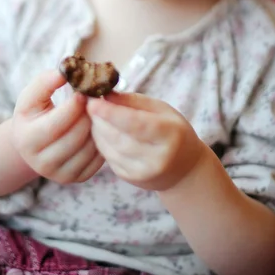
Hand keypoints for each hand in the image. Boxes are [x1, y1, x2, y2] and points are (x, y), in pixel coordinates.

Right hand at [12, 71, 103, 183]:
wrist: (34, 142)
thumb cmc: (35, 113)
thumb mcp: (32, 95)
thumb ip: (45, 81)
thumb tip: (65, 72)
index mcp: (27, 140)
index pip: (57, 122)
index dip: (74, 104)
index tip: (84, 89)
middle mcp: (42, 164)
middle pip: (77, 135)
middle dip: (90, 113)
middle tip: (96, 98)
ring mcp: (60, 175)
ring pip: (90, 146)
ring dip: (99, 125)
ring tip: (98, 110)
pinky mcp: (77, 178)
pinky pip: (99, 158)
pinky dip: (103, 139)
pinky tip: (99, 125)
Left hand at [87, 92, 204, 191]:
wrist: (184, 169)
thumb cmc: (172, 131)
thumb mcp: (161, 110)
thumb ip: (133, 101)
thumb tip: (104, 95)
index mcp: (170, 135)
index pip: (136, 124)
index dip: (111, 113)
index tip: (92, 101)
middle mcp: (157, 158)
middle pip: (118, 137)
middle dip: (99, 119)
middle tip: (91, 104)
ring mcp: (143, 172)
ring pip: (109, 148)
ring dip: (97, 130)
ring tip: (97, 116)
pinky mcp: (131, 179)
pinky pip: (108, 158)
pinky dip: (101, 143)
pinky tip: (104, 132)